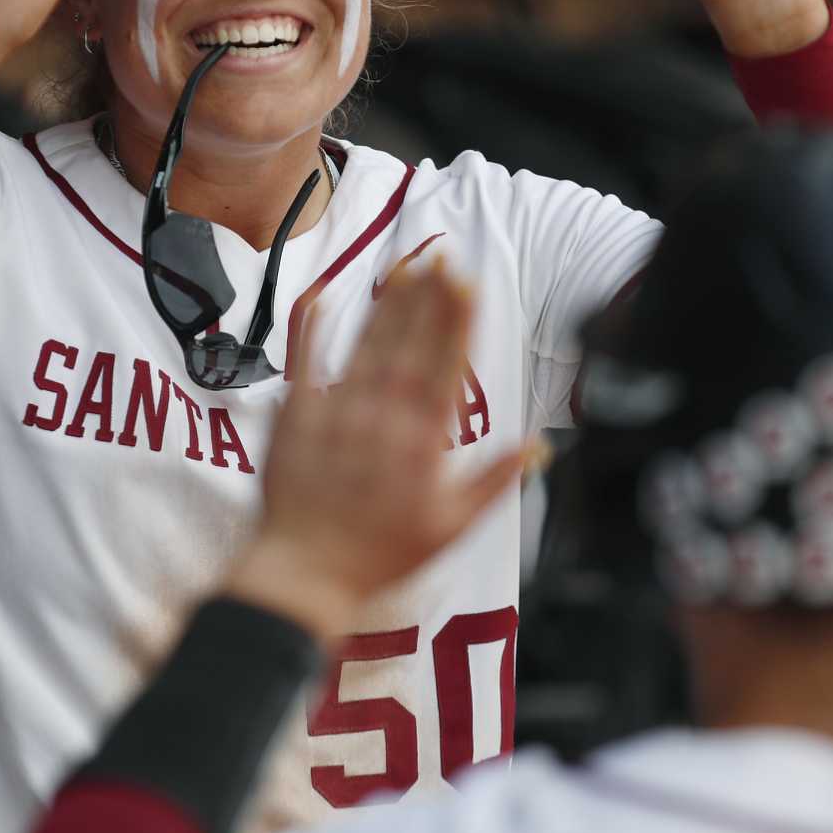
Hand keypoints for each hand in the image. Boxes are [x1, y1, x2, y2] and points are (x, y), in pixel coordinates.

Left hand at [224, 265, 534, 641]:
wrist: (306, 575)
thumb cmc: (380, 556)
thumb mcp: (451, 528)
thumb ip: (495, 482)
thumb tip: (538, 447)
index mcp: (421, 444)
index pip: (444, 369)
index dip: (456, 322)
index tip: (468, 284)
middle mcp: (379, 420)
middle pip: (408, 346)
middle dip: (428, 299)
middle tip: (443, 257)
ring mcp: (335, 415)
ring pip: (366, 347)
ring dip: (387, 304)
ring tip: (406, 267)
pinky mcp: (294, 418)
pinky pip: (304, 363)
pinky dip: (313, 327)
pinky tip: (325, 292)